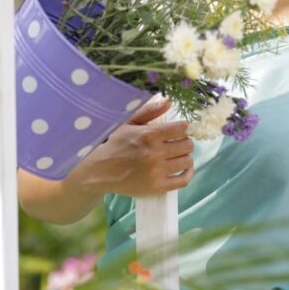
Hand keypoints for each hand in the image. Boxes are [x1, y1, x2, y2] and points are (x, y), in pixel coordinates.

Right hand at [67, 96, 195, 196]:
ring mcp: (157, 171)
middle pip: (187, 145)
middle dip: (185, 141)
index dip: (182, 128)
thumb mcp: (128, 123)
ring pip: (187, 161)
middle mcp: (155, 152)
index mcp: (149, 134)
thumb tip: (169, 102)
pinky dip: (188, 174)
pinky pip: (183, 180)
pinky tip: (185, 169)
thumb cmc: (114, 144)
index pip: (182, 128)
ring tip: (178, 155)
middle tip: (178, 143)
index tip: (178, 130)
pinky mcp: (157, 186)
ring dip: (186, 156)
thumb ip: (149, 111)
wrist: (100, 170)